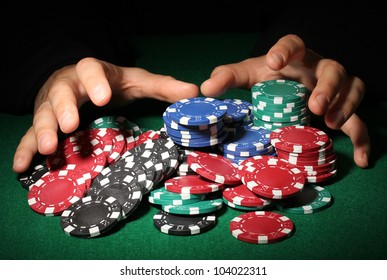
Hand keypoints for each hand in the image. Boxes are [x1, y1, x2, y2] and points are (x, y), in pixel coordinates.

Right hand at [13, 57, 198, 172]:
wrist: (79, 80)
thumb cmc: (111, 82)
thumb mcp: (137, 81)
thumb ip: (163, 86)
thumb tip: (194, 91)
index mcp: (94, 73)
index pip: (91, 70)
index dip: (95, 82)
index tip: (102, 97)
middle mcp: (69, 86)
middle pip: (61, 93)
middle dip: (64, 109)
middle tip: (70, 126)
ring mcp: (52, 105)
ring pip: (43, 115)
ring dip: (43, 131)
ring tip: (48, 149)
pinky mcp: (45, 122)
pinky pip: (29, 136)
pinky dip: (25, 150)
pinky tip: (20, 166)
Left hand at [201, 34, 369, 167]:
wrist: (289, 88)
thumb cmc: (269, 79)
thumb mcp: (248, 76)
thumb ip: (228, 78)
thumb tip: (205, 88)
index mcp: (293, 57)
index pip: (294, 44)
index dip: (286, 50)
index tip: (274, 63)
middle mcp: (318, 69)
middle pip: (332, 68)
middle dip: (326, 85)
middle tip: (314, 104)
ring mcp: (334, 89)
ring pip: (353, 89)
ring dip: (345, 106)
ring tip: (330, 123)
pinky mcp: (341, 109)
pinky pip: (359, 120)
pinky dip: (362, 139)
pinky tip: (362, 158)